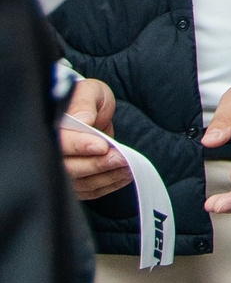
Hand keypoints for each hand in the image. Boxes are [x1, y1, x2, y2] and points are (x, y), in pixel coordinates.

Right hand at [59, 76, 130, 200]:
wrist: (90, 113)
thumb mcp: (88, 92)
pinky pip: (91, 190)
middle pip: (69, 168)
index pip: (59, 143)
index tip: (101, 145)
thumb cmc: (87, 100)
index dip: (79, 146)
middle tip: (121, 158)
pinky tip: (125, 174)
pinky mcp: (75, 182)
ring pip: (82, 182)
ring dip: (107, 176)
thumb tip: (83, 120)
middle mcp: (51, 153)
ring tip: (128, 165)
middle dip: (97, 164)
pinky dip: (109, 184)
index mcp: (50, 128)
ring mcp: (62, 170)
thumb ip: (85, 104)